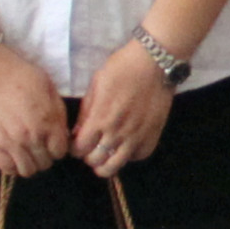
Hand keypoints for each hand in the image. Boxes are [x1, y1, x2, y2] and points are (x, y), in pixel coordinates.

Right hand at [0, 49, 70, 178]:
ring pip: (27, 170)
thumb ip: (57, 113)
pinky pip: (6, 168)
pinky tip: (12, 154)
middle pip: (45, 163)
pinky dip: (12, 165)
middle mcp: (31, 136)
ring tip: (25, 151)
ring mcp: (10, 142)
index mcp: (48, 122)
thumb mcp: (48, 87)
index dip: (57, 147)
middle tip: (38, 145)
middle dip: (44, 155)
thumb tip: (62, 134)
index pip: (60, 152)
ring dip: (29, 163)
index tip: (51, 141)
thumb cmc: (18, 73)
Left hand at [74, 43, 174, 176]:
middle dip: (88, 156)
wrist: (154, 63)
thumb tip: (78, 133)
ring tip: (104, 156)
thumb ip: (86, 112)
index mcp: (100, 118)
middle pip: (95, 160)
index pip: (80, 148)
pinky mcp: (152, 135)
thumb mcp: (95, 85)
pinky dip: (129, 155)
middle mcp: (117, 132)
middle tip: (90, 148)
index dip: (75, 148)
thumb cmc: (122, 68)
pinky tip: (126, 146)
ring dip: (106, 164)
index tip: (76, 143)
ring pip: (116, 166)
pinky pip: (138, 156)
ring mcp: (136, 136)